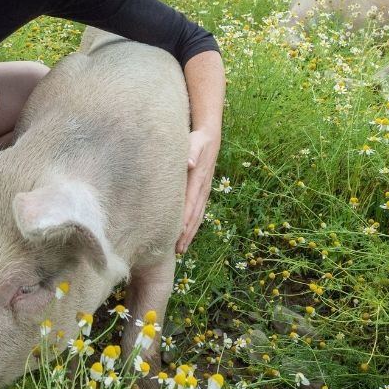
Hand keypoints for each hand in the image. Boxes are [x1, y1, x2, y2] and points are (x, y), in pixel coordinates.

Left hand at [177, 127, 218, 253]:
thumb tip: (188, 163)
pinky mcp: (203, 192)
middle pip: (194, 215)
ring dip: (190, 233)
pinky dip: (193, 225)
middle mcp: (203, 189)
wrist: (210, 138)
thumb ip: (191, 152)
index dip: (185, 220)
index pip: (191, 203)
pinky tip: (186, 235)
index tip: (178, 234)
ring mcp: (204, 192)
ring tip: (181, 249)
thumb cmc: (197, 141)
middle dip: (187, 233)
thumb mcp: (194, 143)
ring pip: (197, 216)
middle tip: (178, 250)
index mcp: (198, 180)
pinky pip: (198, 212)